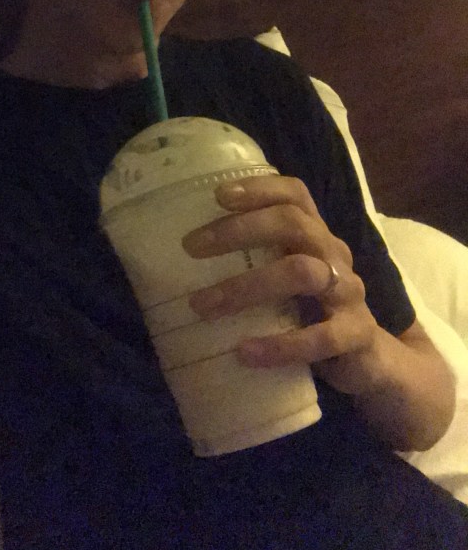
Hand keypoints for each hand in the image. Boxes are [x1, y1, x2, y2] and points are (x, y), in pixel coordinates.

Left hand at [182, 176, 381, 395]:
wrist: (369, 360)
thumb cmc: (312, 311)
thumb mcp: (287, 278)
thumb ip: (255, 262)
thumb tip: (181, 258)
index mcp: (316, 235)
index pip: (295, 195)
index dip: (260, 189)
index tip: (219, 195)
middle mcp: (333, 255)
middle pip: (293, 224)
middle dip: (240, 231)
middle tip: (191, 247)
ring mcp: (348, 293)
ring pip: (301, 273)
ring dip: (246, 287)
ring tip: (202, 306)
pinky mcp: (355, 335)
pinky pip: (320, 338)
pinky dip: (279, 345)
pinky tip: (244, 352)